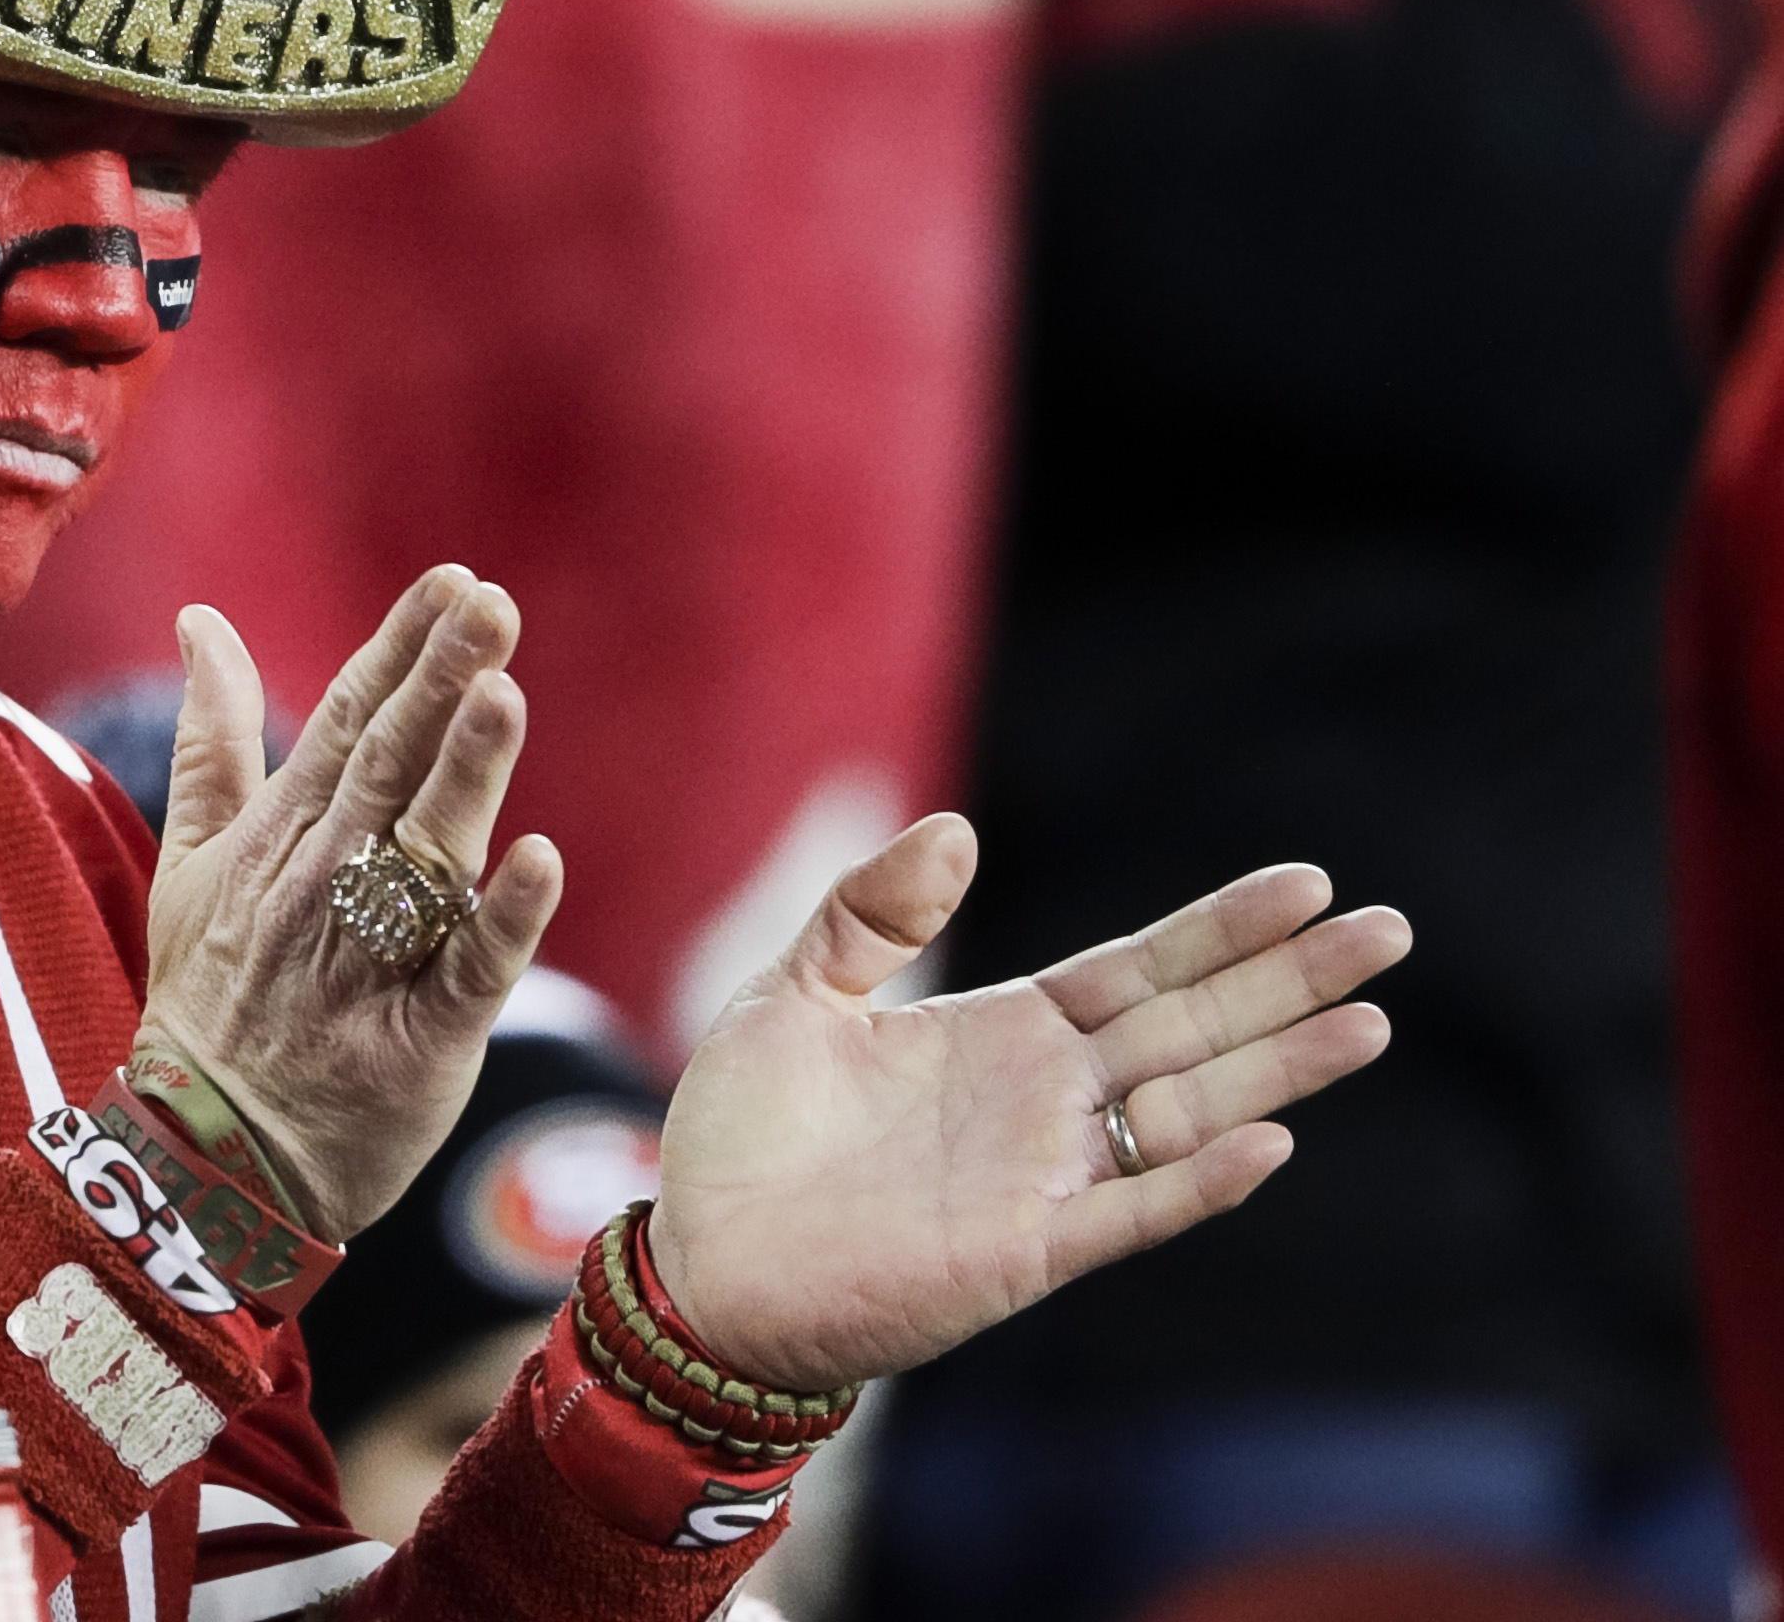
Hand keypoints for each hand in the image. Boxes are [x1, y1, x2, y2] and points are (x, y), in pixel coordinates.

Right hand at [140, 567, 565, 1236]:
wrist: (214, 1159)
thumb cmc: (210, 1001)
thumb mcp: (188, 862)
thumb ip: (212, 738)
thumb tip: (201, 621)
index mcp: (282, 835)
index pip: (350, 720)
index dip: (402, 650)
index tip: (453, 580)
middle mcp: (327, 882)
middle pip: (391, 766)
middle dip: (439, 679)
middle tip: (489, 603)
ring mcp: (373, 959)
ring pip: (427, 851)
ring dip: (467, 773)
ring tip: (502, 693)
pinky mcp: (422, 1038)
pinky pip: (469, 971)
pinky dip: (504, 918)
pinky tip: (540, 860)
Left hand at [650, 817, 1405, 1390]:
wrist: (700, 1262)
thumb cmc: (743, 1136)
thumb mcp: (794, 993)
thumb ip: (870, 913)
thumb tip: (955, 828)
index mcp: (1001, 1032)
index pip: (1137, 969)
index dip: (1219, 930)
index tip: (1307, 882)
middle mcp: (1045, 1100)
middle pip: (1192, 1028)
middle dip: (1289, 982)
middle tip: (1388, 931)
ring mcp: (1047, 1175)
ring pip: (1191, 1112)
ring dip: (1279, 1070)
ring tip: (1371, 1021)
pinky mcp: (1027, 1251)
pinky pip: (1133, 1212)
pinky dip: (1200, 1180)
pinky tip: (1272, 1141)